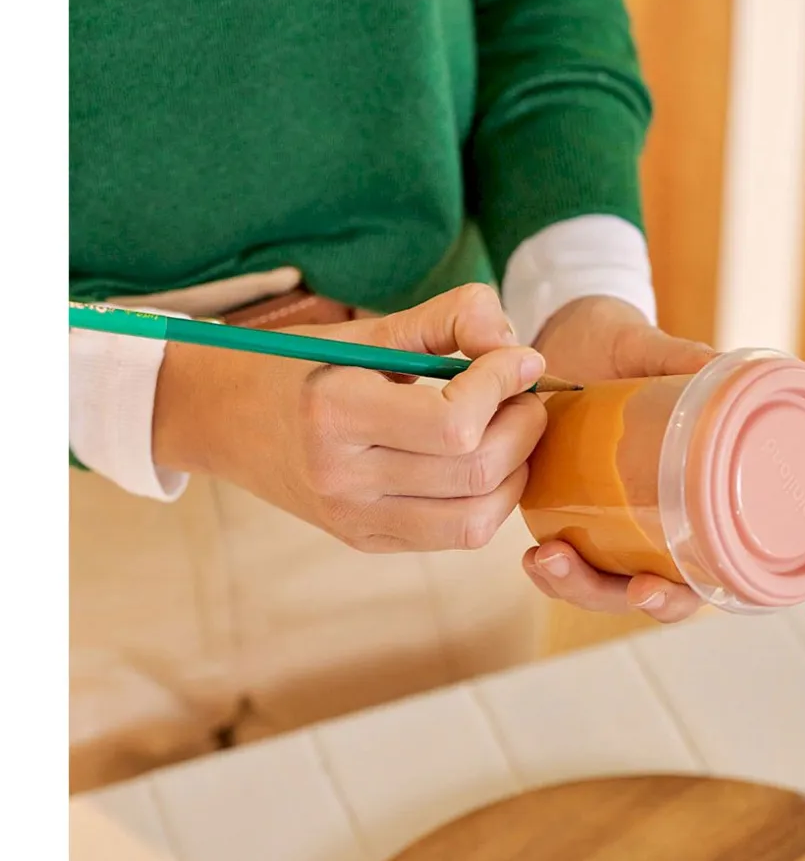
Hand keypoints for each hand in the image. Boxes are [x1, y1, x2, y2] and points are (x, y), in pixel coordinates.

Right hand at [153, 284, 547, 551]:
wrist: (225, 418)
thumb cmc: (303, 364)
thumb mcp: (368, 330)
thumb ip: (449, 320)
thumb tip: (518, 350)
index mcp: (334, 412)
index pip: (454, 421)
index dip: (503, 385)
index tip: (519, 358)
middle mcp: (341, 477)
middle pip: (475, 471)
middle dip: (523, 426)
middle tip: (523, 393)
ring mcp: (354, 519)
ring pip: (476, 518)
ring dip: (516, 470)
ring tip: (510, 428)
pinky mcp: (367, 540)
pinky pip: (455, 535)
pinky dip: (490, 499)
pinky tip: (484, 461)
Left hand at [522, 295, 718, 622]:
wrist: (568, 330)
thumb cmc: (619, 342)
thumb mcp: (644, 347)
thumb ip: (678, 357)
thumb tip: (720, 366)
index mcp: (692, 491)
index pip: (699, 572)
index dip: (678, 595)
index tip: (648, 588)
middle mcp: (653, 516)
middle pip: (640, 590)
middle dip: (603, 594)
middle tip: (564, 562)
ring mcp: (608, 519)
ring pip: (598, 584)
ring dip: (571, 584)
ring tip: (544, 559)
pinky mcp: (567, 510)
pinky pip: (565, 559)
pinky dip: (550, 569)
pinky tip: (533, 557)